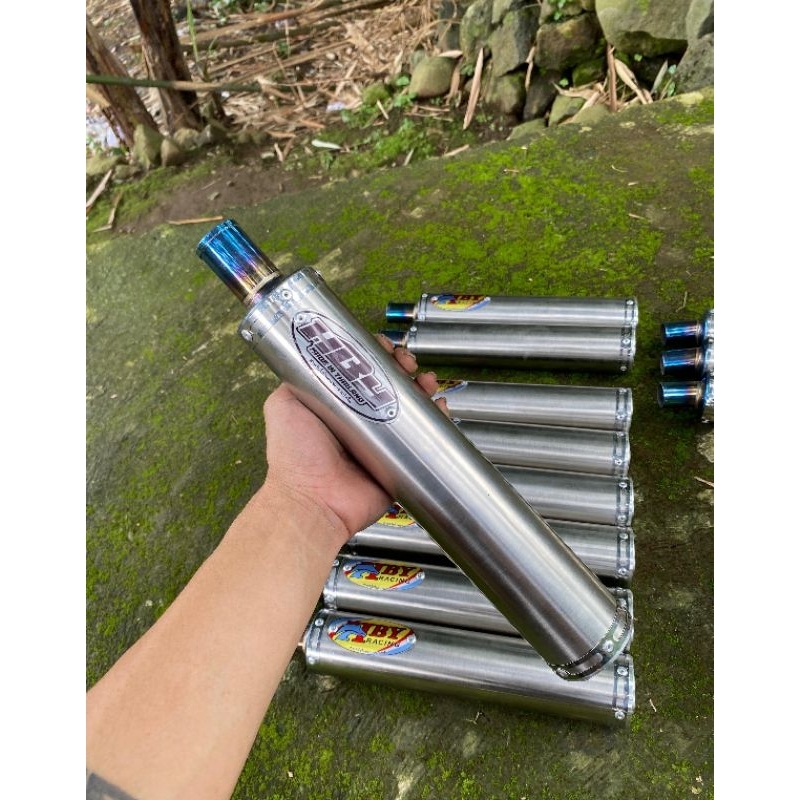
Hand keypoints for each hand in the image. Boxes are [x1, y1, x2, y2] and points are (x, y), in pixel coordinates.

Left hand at [261, 335, 446, 541]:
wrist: (313, 500)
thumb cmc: (295, 455)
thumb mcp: (283, 404)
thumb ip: (294, 380)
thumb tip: (304, 356)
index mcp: (338, 405)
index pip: (363, 371)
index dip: (377, 355)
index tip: (384, 346)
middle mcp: (362, 421)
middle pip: (391, 384)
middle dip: (403, 367)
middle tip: (407, 362)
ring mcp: (383, 442)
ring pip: (412, 406)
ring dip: (422, 387)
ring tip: (425, 380)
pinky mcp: (400, 463)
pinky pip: (426, 438)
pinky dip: (438, 419)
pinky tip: (439, 405)